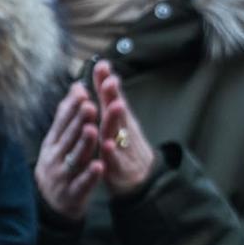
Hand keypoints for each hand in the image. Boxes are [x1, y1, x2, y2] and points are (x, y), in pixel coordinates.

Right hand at [35, 81, 102, 220]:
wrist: (50, 205)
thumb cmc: (58, 166)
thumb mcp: (57, 141)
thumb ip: (68, 116)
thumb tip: (77, 86)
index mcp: (52, 143)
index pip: (61, 122)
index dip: (72, 107)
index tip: (82, 92)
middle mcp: (54, 158)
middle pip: (68, 138)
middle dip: (79, 121)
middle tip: (90, 106)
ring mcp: (62, 176)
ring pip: (74, 158)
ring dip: (84, 144)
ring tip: (93, 130)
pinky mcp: (72, 194)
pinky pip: (82, 184)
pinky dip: (90, 175)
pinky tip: (99, 166)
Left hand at [93, 62, 155, 195]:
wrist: (142, 179)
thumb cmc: (125, 144)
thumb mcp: (117, 118)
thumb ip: (107, 94)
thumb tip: (101, 65)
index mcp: (119, 118)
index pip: (112, 96)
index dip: (106, 81)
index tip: (102, 65)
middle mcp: (123, 130)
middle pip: (117, 110)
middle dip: (113, 96)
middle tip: (111, 81)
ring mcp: (123, 148)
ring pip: (118, 132)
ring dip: (115, 119)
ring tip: (114, 106)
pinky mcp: (120, 167)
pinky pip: (116, 159)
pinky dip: (112, 152)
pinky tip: (106, 144)